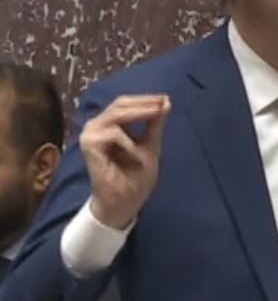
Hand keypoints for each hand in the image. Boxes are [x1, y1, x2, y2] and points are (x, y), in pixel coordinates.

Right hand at [80, 94, 170, 229]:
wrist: (125, 202)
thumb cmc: (136, 174)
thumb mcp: (151, 144)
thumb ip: (155, 123)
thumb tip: (165, 101)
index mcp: (110, 124)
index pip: (125, 103)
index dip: (145, 99)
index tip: (166, 98)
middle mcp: (97, 125)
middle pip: (120, 104)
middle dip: (144, 103)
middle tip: (163, 104)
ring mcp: (90, 135)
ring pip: (116, 114)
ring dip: (139, 116)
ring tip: (156, 119)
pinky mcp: (88, 146)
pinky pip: (112, 134)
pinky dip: (129, 142)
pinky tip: (137, 154)